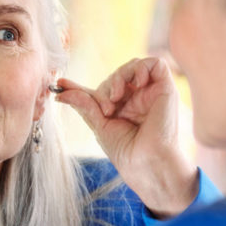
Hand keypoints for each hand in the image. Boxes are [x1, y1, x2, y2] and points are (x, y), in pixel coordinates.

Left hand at [56, 57, 198, 217]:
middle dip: (106, 87)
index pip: (102, 90)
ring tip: (116, 98)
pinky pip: (155, 63)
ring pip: (133, 66)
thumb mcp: (99, 125)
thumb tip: (61, 91)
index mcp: (123, 108)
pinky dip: (141, 68)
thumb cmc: (126, 151)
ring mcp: (152, 93)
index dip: (81, 87)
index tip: (60, 85)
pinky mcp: (166, 88)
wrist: (146, 162)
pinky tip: (136, 84)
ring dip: (119, 77)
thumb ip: (83, 104)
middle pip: (117, 75)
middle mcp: (138, 99)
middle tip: (105, 109)